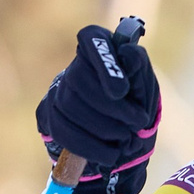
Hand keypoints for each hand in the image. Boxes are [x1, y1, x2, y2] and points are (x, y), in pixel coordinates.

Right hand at [36, 22, 161, 193]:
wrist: (121, 139)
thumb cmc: (136, 105)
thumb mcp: (145, 87)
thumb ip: (139, 69)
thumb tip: (128, 52)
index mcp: (101, 48)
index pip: (92, 39)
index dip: (104, 62)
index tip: (122, 90)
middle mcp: (75, 65)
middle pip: (78, 78)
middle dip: (112, 107)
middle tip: (137, 123)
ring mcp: (58, 90)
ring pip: (69, 105)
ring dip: (103, 127)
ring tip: (125, 138)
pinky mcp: (49, 115)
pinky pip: (62, 130)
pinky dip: (90, 146)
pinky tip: (110, 153)